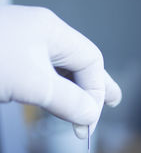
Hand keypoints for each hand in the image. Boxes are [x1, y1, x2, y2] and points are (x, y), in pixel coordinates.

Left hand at [0, 5, 121, 137]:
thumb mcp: (32, 82)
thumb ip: (67, 100)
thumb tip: (90, 115)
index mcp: (51, 31)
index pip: (90, 61)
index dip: (97, 91)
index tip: (89, 120)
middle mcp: (42, 37)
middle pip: (81, 63)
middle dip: (97, 87)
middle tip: (114, 101)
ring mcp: (27, 50)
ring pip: (63, 73)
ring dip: (77, 93)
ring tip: (90, 108)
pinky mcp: (14, 64)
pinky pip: (45, 79)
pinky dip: (57, 94)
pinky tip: (62, 103)